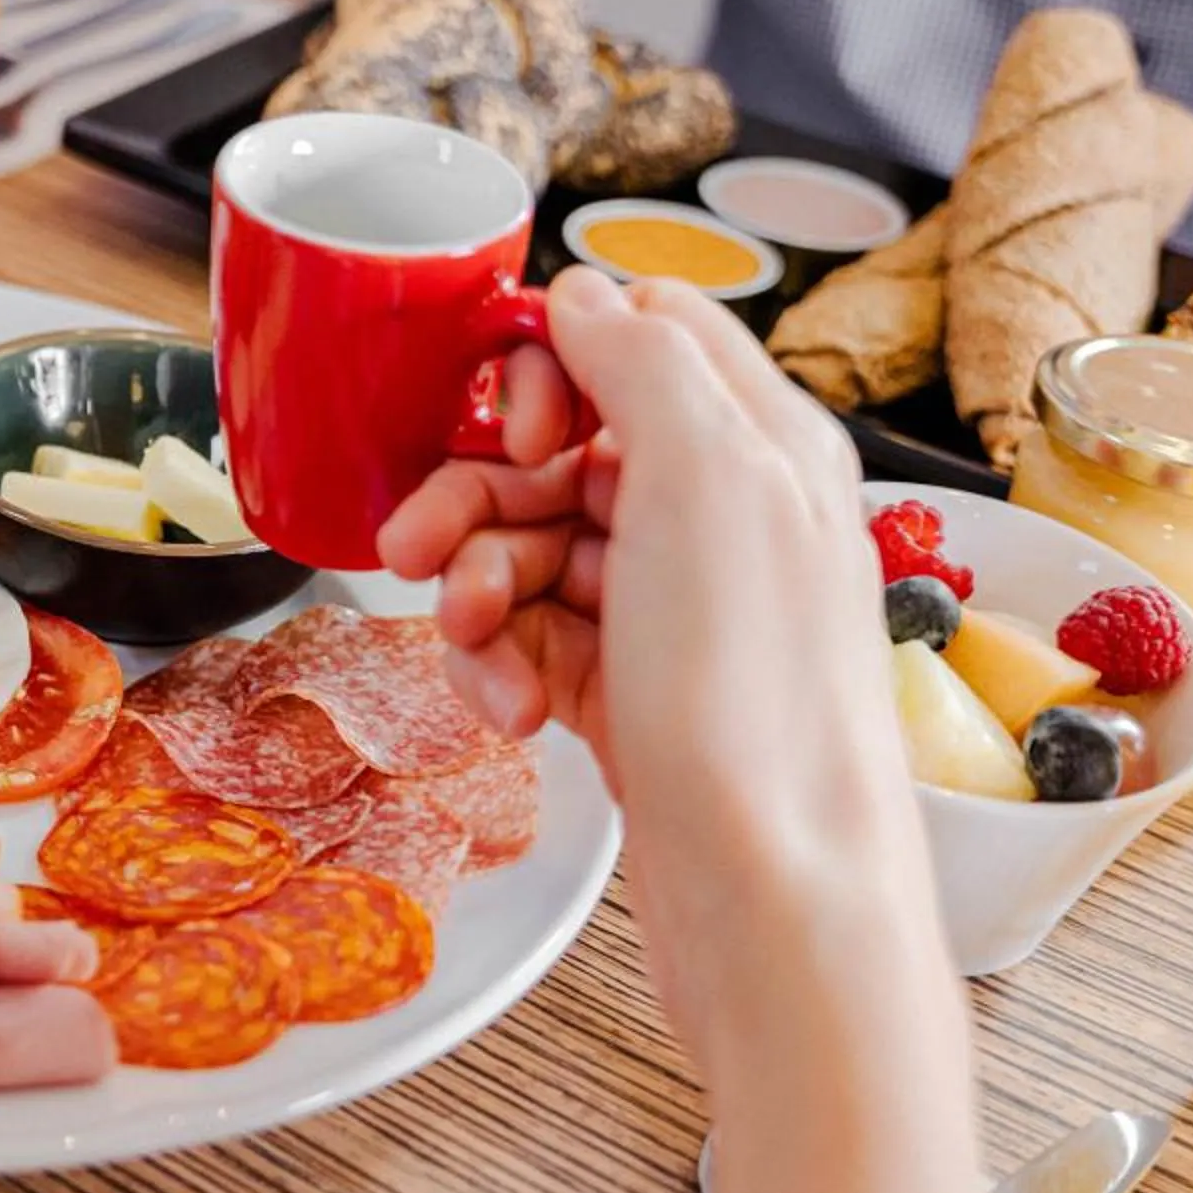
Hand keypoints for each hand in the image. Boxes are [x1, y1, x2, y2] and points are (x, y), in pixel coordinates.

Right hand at [377, 268, 931, 1050]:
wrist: (771, 898)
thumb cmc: (757, 703)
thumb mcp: (706, 482)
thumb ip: (644, 363)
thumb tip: (584, 294)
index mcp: (763, 445)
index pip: (638, 339)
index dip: (548, 370)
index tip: (506, 430)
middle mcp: (725, 518)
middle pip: (555, 452)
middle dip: (475, 497)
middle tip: (421, 549)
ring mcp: (675, 611)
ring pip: (527, 550)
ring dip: (476, 594)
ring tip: (474, 650)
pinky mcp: (632, 693)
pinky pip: (529, 641)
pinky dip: (500, 668)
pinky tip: (513, 713)